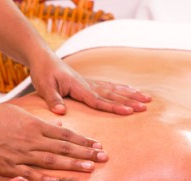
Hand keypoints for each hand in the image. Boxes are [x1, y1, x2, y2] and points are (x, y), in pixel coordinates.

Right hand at [0, 101, 108, 180]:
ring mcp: (20, 154)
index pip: (65, 134)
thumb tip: (58, 124)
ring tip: (90, 168)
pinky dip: (45, 180)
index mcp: (34, 125)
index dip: (83, 140)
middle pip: (63, 147)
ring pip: (51, 160)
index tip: (98, 145)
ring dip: (72, 164)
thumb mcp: (19, 114)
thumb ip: (40, 122)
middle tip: (103, 157)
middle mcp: (31, 139)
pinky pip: (30, 175)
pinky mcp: (8, 166)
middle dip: (85, 152)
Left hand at [29, 55, 150, 115]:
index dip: (114, 107)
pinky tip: (132, 90)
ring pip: (114, 89)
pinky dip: (122, 88)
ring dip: (130, 94)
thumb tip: (61, 112)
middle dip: (129, 101)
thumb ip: (53, 99)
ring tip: (147, 99)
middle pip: (112, 94)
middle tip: (145, 107)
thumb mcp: (44, 87)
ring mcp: (90, 83)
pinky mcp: (89, 83)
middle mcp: (87, 84)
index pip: (99, 100)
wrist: (43, 58)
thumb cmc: (43, 73)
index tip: (129, 111)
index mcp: (78, 87)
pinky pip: (109, 86)